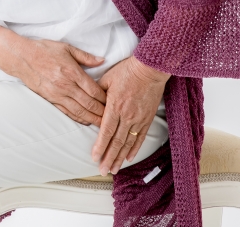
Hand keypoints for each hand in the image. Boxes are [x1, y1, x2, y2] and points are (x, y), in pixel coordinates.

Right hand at [11, 38, 107, 125]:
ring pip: (79, 111)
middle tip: (113, 118)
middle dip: (102, 112)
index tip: (114, 102)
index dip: (105, 99)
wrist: (21, 58)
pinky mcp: (50, 99)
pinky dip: (78, 118)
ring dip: (92, 119)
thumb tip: (102, 61)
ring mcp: (57, 94)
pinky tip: (85, 121)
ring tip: (103, 125)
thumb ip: (86, 57)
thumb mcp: (67, 48)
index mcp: (72, 72)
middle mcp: (66, 86)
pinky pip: (67, 112)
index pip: (94, 90)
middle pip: (89, 104)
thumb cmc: (44, 50)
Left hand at [91, 56, 169, 175]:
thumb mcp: (107, 79)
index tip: (94, 158)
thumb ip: (97, 93)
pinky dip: (134, 149)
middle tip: (102, 171)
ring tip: (114, 169)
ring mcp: (138, 119)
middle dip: (109, 158)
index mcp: (114, 107)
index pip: (105, 132)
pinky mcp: (147, 118)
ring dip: (120, 158)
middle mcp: (127, 116)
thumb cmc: (127, 71)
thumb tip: (90, 103)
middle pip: (116, 142)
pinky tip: (128, 158)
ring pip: (128, 143)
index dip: (100, 147)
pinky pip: (140, 137)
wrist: (150, 68)